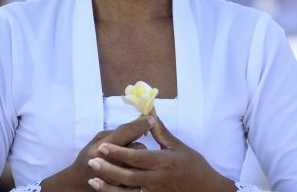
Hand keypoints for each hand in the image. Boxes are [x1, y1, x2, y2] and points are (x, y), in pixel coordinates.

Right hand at [41, 117, 155, 191]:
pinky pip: (139, 177)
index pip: (126, 132)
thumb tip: (138, 123)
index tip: (151, 118)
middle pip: (138, 148)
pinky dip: (138, 171)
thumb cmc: (89, 157)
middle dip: (138, 144)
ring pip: (141, 162)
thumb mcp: (98, 139)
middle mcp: (109, 163)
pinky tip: (133, 169)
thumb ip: (117, 132)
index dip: (141, 124)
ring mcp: (116, 178)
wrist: (77, 183)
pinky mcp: (122, 188)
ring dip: (138, 158)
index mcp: (100, 148)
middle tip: (133, 144)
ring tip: (129, 159)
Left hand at [86, 115, 235, 191]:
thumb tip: (149, 113)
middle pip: (129, 176)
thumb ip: (160, 131)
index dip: (119, 152)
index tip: (103, 146)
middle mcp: (158, 179)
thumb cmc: (193, 165)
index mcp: (165, 162)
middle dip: (109, 169)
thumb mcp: (178, 146)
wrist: (205, 189)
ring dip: (109, 187)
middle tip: (91, 161)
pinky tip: (105, 191)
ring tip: (93, 180)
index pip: (138, 157)